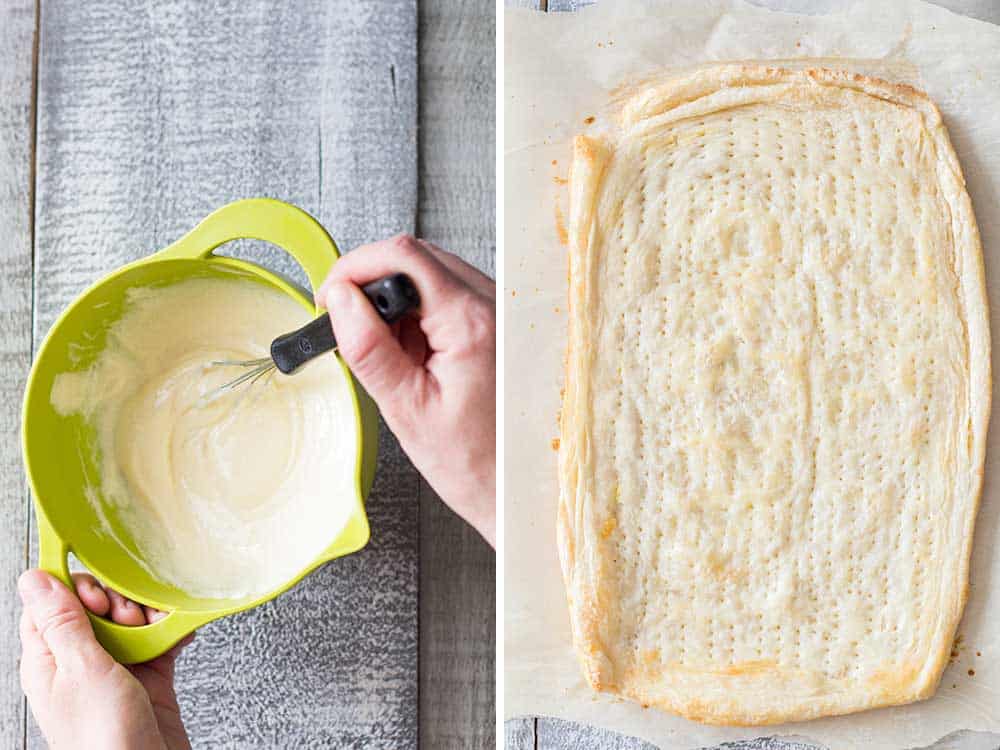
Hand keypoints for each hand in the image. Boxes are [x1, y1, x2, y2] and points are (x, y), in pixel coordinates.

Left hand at [18, 569, 192, 749]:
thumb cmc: (104, 738)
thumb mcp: (82, 669)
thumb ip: (62, 621)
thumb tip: (33, 579)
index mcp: (48, 660)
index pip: (50, 604)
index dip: (74, 589)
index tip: (97, 592)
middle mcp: (79, 663)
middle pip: (95, 608)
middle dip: (118, 602)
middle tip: (127, 620)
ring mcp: (114, 671)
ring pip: (129, 621)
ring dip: (147, 616)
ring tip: (154, 629)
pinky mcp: (147, 678)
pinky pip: (158, 641)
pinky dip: (170, 632)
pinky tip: (177, 631)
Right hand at [318, 235, 495, 545]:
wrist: (517, 486)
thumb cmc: (472, 463)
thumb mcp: (405, 408)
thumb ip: (368, 346)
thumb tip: (339, 299)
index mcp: (472, 323)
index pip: (403, 256)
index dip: (355, 267)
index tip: (330, 298)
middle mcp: (494, 306)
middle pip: (417, 257)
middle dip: (371, 282)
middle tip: (345, 323)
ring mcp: (500, 312)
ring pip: (432, 272)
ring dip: (395, 299)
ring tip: (384, 349)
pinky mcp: (497, 323)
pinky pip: (448, 295)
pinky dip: (419, 312)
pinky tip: (412, 351)